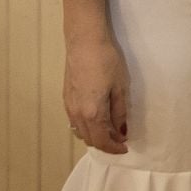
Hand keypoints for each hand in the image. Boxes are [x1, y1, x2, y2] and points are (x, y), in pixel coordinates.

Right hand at [63, 37, 129, 153]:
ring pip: (80, 132)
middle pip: (90, 139)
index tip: (125, 147)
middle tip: (120, 138)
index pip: (102, 141)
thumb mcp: (120, 87)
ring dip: (95, 135)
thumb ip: (120, 112)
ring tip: (110, 129)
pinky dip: (86, 126)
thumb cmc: (106, 61)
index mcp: (92, 113)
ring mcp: (69, 106)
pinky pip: (75, 121)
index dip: (114, 147)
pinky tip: (97, 118)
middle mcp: (77, 114)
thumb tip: (122, 131)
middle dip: (105, 143)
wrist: (85, 42)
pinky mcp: (66, 98)